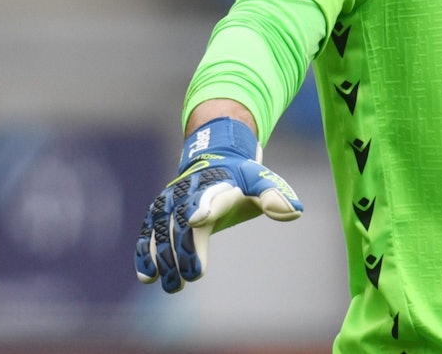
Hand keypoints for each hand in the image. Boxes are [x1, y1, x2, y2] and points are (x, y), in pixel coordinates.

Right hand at [134, 117, 302, 292]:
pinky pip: (148, 231)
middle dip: (184, 250)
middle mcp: (189, 190)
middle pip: (182, 221)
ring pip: (162, 229)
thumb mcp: (262, 180)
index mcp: (217, 183)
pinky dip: (145, 252)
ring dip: (164, 258)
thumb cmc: (242, 177)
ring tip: (172, 285)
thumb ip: (275, 195)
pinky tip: (147, 276)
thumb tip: (295, 212)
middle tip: (192, 277)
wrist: (215, 156)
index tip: (198, 220)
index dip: (204, 207)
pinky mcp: (159, 211)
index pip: (209, 196)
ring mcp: (171, 200)